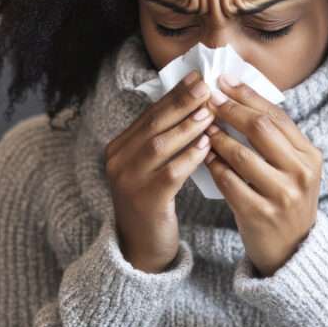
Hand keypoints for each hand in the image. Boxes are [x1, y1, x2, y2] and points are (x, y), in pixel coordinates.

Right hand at [105, 70, 214, 272]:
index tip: (197, 78)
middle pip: (153, 124)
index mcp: (118, 148)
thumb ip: (164, 138)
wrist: (142, 248)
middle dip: (181, 103)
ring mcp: (127, 181)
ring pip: (159, 145)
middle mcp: (117, 161)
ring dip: (187, 126)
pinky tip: (208, 146)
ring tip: (210, 112)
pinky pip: (170, 173)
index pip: (149, 114)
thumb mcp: (152, 167)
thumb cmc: (154, 202)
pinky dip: (189, 157)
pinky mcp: (144, 201)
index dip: (174, 94)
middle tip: (206, 87)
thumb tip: (194, 102)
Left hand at [202, 73, 322, 276]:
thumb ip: (274, 139)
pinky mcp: (260, 214)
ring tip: (201, 126)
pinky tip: (202, 156)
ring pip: (242, 155)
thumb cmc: (284, 201)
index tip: (224, 81)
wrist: (292, 251)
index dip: (248, 96)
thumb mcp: (292, 169)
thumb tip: (239, 97)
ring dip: (217, 137)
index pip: (277, 116)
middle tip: (207, 97)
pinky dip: (213, 166)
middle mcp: (301, 173)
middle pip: (261, 129)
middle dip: (230, 109)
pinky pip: (229, 182)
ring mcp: (282, 195)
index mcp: (309, 156)